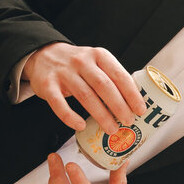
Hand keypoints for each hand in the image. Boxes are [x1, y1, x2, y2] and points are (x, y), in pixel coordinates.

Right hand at [21, 42, 144, 131]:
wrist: (43, 54)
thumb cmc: (76, 64)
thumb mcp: (96, 62)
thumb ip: (111, 77)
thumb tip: (133, 102)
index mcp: (99, 55)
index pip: (119, 75)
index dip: (132, 94)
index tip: (140, 110)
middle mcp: (82, 61)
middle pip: (104, 86)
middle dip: (119, 106)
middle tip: (128, 121)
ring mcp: (64, 73)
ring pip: (86, 96)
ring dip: (101, 115)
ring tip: (111, 128)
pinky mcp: (47, 85)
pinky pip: (59, 104)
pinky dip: (70, 117)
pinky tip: (80, 126)